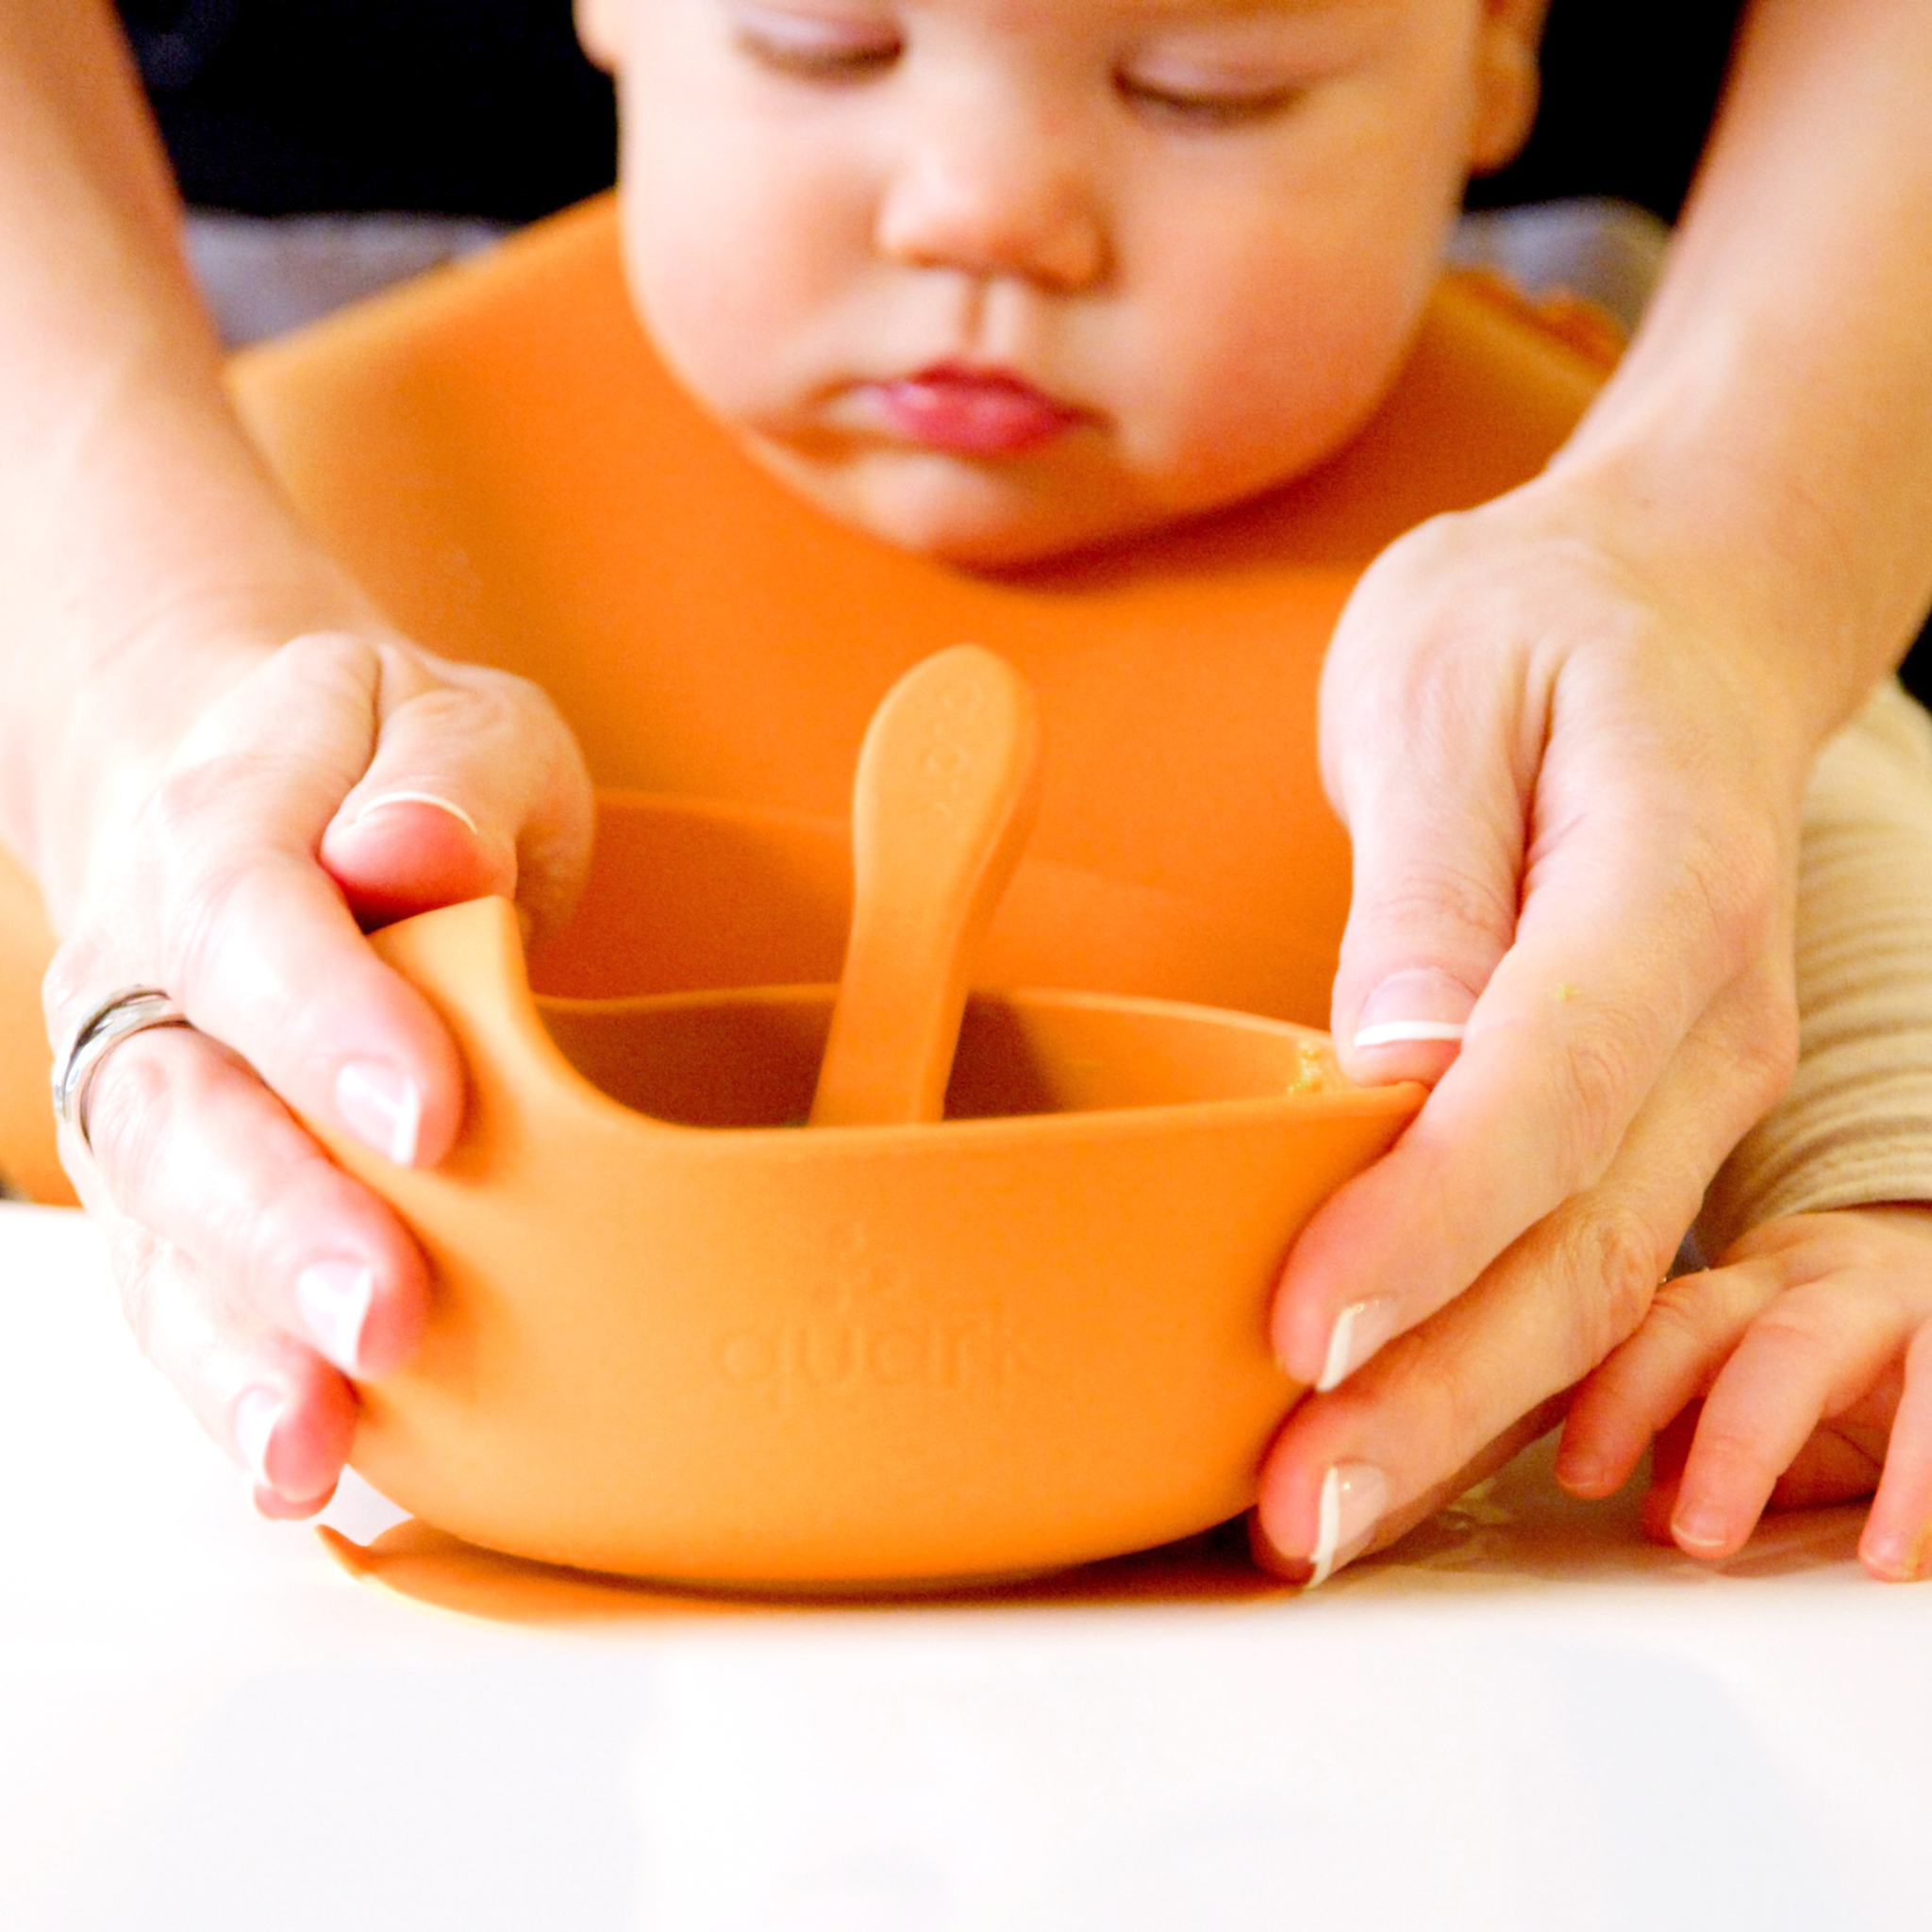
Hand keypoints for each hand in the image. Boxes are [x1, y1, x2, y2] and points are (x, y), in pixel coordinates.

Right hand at [44, 630, 592, 1515]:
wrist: (259, 787)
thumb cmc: (388, 764)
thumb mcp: (450, 719)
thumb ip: (447, 779)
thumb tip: (418, 855)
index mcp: (219, 832)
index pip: (248, 920)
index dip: (326, 1020)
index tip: (429, 1120)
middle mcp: (145, 976)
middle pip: (180, 1108)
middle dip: (278, 1225)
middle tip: (386, 1320)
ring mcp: (140, 1093)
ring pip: (153, 1229)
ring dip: (231, 1348)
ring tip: (314, 1447)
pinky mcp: (167, 1189)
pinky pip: (174, 1291)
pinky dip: (228, 1384)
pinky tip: (305, 1473)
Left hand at [1258, 469, 1824, 1577]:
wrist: (1669, 614)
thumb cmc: (1537, 630)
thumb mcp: (1447, 693)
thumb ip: (1429, 889)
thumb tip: (1392, 1067)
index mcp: (1666, 884)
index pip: (1552, 1084)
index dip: (1431, 1222)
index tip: (1305, 1325)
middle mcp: (1709, 1014)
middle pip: (1579, 1237)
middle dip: (1435, 1388)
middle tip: (1297, 1510)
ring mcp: (1694, 1081)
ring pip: (1590, 1286)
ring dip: (1459, 1413)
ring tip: (1319, 1518)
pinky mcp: (1645, 1115)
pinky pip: (1579, 1262)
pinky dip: (1487, 1362)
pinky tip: (1394, 1434)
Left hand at [1560, 1205, 1931, 1582]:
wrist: (1925, 1270)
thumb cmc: (1826, 1339)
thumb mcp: (1750, 1376)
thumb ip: (1696, 1440)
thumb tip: (1653, 1516)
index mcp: (1748, 1288)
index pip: (1672, 1326)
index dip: (1623, 1398)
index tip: (1581, 1477)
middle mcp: (1836, 1284)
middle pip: (1782, 1340)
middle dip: (1741, 1442)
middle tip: (1704, 1536)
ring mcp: (1925, 1308)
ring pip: (1923, 1373)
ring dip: (1907, 1472)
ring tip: (1880, 1558)